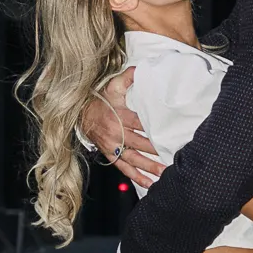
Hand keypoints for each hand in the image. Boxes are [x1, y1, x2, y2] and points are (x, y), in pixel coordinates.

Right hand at [81, 68, 163, 189]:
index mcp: (118, 116)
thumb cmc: (99, 100)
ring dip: (149, 168)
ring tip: (164, 174)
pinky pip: (124, 168)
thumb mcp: (112, 86)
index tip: (169, 134)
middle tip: (173, 157)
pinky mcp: (111, 155)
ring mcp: (113, 146)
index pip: (140, 124)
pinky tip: (149, 183)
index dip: (154, 129)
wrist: (80, 114)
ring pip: (133, 159)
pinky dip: (136, 178)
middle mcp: (116, 134)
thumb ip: (128, 77)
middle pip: (139, 144)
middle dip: (156, 151)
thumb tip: (140, 68)